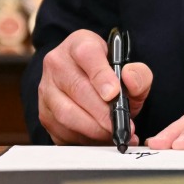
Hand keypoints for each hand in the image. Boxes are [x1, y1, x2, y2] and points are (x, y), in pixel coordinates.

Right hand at [38, 29, 152, 145]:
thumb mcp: (131, 70)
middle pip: (77, 88)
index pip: (86, 54)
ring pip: (66, 113)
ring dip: (93, 129)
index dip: (101, 75)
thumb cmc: (111, 76)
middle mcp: (57, 63)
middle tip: (121, 124)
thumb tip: (130, 79)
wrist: (90, 85)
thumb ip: (139, 74)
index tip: (114, 93)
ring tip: (113, 133)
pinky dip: (83, 139)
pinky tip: (100, 139)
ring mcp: (47, 89)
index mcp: (79, 44)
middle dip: (102, 112)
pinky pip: (61, 131)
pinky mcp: (44, 113)